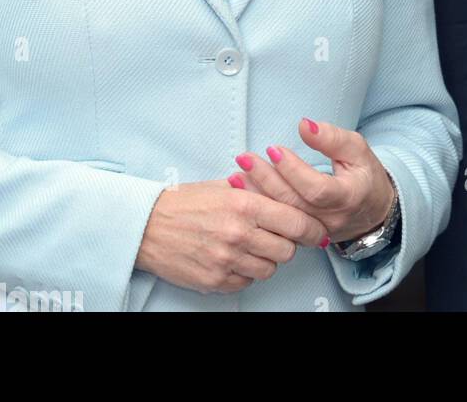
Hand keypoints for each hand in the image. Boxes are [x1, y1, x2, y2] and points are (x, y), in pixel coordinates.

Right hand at [134, 178, 330, 293]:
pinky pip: (247, 282)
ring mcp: (227, 260)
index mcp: (244, 204)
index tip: (317, 231)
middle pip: (287, 250)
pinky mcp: (215, 280)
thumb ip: (257, 187)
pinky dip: (247, 272)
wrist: (148, 226)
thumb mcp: (224, 185)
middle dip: (289, 244)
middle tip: (281, 236)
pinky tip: (237, 257)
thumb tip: (287, 188)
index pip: (295, 222)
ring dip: (268, 259)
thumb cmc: (185, 203)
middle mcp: (238, 234)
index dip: (311, 229)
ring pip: (269, 269)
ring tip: (254, 245)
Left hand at [230, 118, 395, 243]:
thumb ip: (332, 138)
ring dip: (257, 195)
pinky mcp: (303, 237)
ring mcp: (315, 231)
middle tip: (245, 159)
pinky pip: (278, 223)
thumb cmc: (364, 174)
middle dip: (266, 180)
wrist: (371, 212)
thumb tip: (305, 125)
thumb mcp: (357, 149)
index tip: (274, 150)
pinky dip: (260, 206)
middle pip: (293, 203)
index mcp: (347, 197)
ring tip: (236, 174)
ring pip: (282, 216)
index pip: (316, 189)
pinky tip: (242, 193)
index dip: (294, 171)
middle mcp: (330, 219)